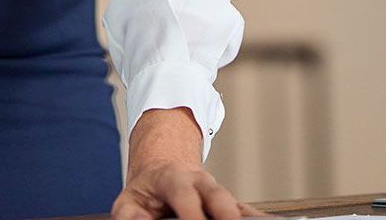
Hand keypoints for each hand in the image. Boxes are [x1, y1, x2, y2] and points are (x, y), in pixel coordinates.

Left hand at [115, 109, 264, 219]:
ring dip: (244, 219)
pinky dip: (257, 219)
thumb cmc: (147, 193)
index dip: (192, 212)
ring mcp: (217, 193)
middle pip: (218, 196)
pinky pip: (246, 213)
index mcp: (174, 179)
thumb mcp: (128, 201)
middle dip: (226, 215)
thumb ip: (129, 215)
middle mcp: (201, 183)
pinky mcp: (228, 206)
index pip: (184, 194)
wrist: (165, 170)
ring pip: (236, 204)